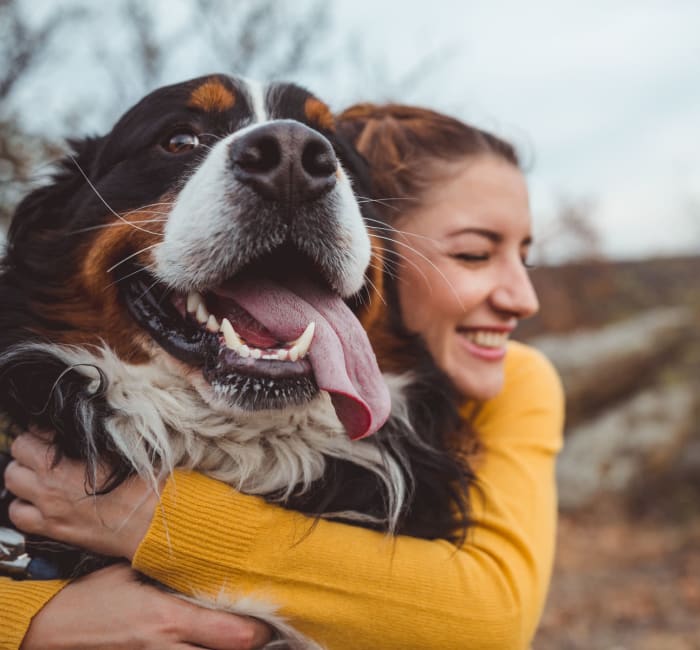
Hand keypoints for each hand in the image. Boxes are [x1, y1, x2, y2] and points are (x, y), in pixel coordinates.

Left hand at [5, 432, 156, 559]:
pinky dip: (23, 506)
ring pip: (12, 482)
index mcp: (63, 461)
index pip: (32, 434)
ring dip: (23, 475)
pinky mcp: (53, 528)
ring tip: (41, 473)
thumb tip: (81, 427)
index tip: (55, 433)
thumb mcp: (123, 448)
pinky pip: (17, 516)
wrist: (151, 521)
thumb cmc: (142, 483)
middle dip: (29, 448)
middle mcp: (49, 483)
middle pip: (17, 454)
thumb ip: (94, 437)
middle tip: (46, 450)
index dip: (43, 430)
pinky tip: (39, 500)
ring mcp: (48, 508)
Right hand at [21, 563, 272, 649]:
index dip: (259, 630)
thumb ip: (170, 574)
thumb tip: (202, 561)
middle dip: (250, 645)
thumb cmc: (90, 598)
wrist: (48, 632)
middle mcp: (167, 649)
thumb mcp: (131, 574)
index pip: (233, 634)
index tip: (270, 617)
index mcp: (169, 619)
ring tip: (241, 637)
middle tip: (263, 630)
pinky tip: (209, 644)